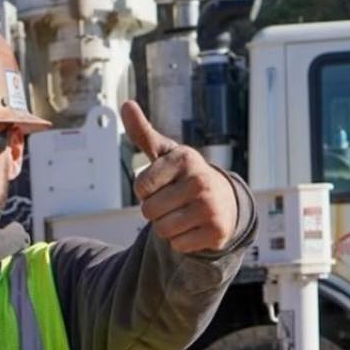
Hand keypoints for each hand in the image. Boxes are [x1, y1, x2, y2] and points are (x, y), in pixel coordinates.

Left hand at [121, 100, 238, 253]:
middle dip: (155, 212)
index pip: (140, 187)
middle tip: (173, 203)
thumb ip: (143, 133)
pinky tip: (193, 228)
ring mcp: (210, 206)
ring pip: (162, 231)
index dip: (146, 191)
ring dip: (166, 227)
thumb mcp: (165, 154)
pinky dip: (181, 242)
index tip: (162, 185)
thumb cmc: (185, 177)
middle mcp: (200, 180)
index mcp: (185, 159)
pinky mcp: (216, 231)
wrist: (224, 202)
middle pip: (149, 212)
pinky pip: (177, 245)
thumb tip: (126, 104)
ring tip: (182, 215)